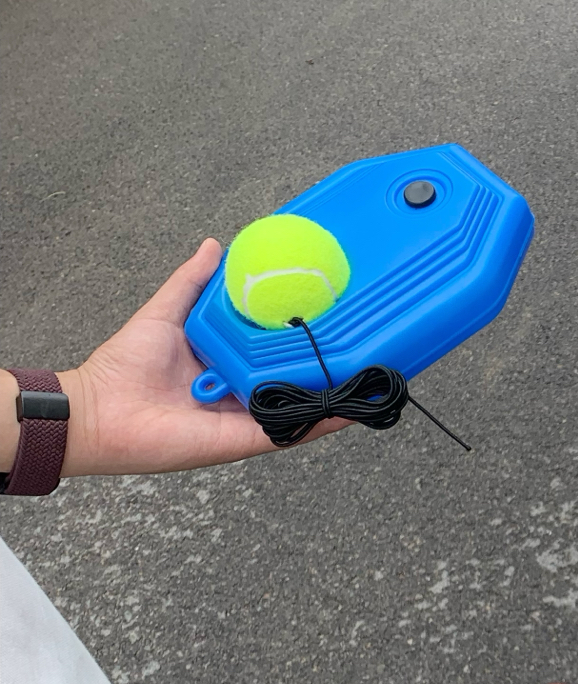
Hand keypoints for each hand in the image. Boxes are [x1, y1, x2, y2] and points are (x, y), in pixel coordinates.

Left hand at [5, 239, 347, 477]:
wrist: (99, 411)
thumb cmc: (125, 366)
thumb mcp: (166, 312)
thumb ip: (192, 283)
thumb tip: (216, 245)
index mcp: (228, 363)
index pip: (275, 349)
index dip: (302, 334)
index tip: (331, 314)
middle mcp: (242, 391)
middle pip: (294, 377)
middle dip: (329, 364)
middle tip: (365, 342)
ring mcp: (246, 417)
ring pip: (301, 405)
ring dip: (334, 393)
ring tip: (372, 375)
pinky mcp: (244, 439)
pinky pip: (289, 432)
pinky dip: (321, 423)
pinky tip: (351, 410)